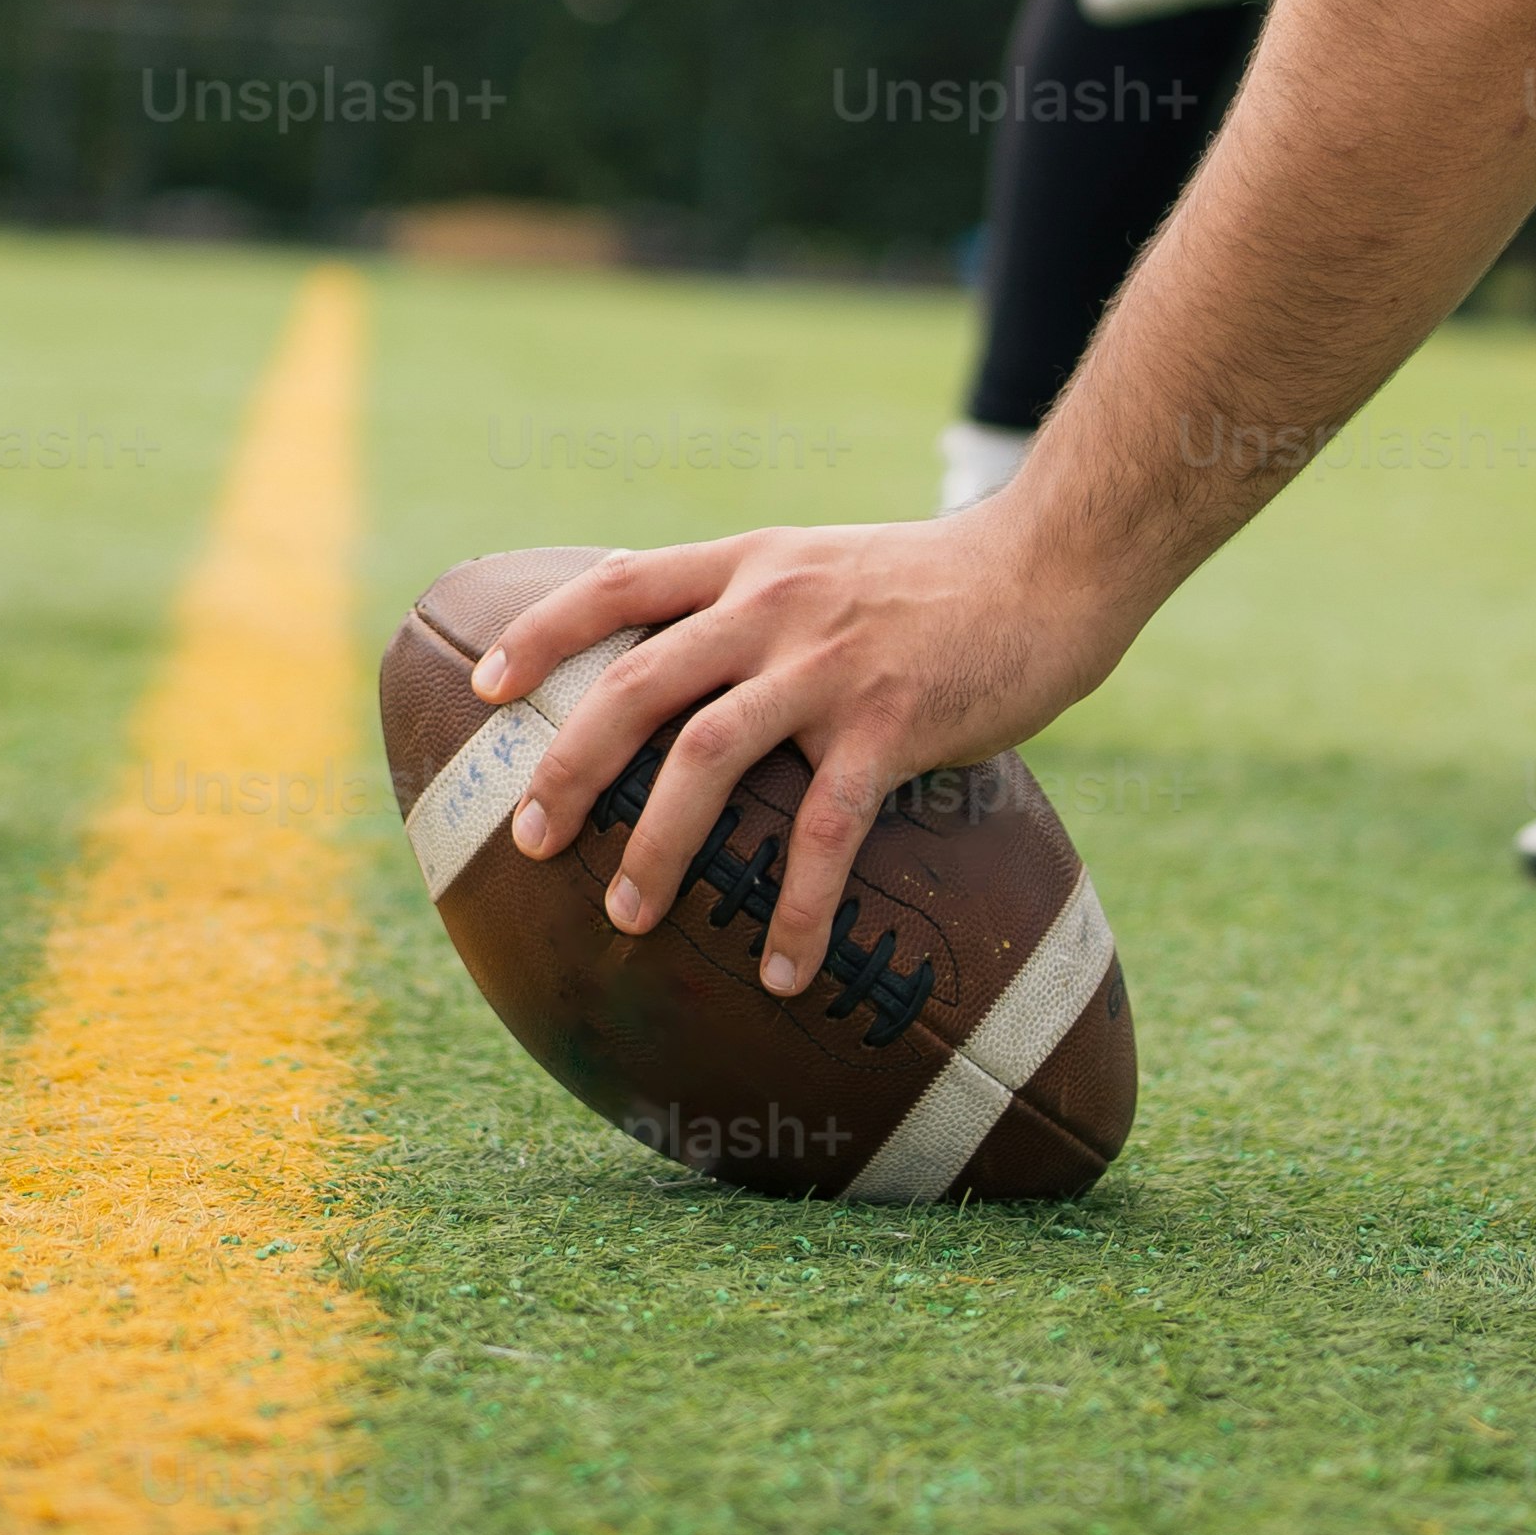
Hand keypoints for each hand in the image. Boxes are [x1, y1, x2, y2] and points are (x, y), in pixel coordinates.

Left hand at [471, 512, 1123, 1002]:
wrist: (1050, 564)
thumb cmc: (940, 582)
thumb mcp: (827, 564)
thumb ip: (759, 602)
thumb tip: (687, 666)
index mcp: (754, 564)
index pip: (622, 584)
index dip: (544, 633)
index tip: (484, 688)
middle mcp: (776, 603)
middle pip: (640, 683)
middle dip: (570, 765)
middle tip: (529, 839)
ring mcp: (832, 663)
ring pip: (708, 754)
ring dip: (656, 843)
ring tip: (624, 915)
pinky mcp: (895, 721)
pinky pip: (826, 829)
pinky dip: (796, 907)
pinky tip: (783, 971)